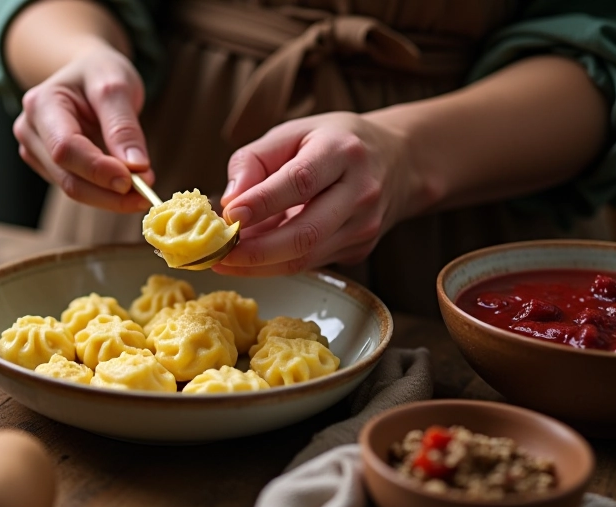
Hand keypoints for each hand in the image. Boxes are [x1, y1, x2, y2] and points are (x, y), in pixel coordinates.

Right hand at [13, 44, 153, 212]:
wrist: (87, 73)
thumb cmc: (100, 73)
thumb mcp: (117, 85)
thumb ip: (124, 126)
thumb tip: (137, 167)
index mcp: (41, 103)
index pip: (65, 148)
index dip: (98, 169)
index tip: (135, 180)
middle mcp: (30, 130)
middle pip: (67, 177)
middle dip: (108, 192)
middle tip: (146, 195)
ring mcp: (35, 151)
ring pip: (72, 188)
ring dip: (109, 197)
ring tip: (143, 189)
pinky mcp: (48, 166)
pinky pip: (78, 187)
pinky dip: (104, 192)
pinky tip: (126, 184)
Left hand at [215, 112, 422, 275]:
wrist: (398, 160)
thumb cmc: (333, 142)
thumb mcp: (292, 133)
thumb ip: (254, 161)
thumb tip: (228, 201)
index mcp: (342, 152)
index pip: (301, 181)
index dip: (263, 202)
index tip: (229, 216)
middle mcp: (360, 191)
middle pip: (305, 233)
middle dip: (256, 251)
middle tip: (217, 254)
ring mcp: (364, 226)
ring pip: (305, 257)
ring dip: (259, 265)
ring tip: (224, 260)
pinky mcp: (360, 249)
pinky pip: (310, 263)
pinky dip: (274, 264)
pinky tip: (251, 257)